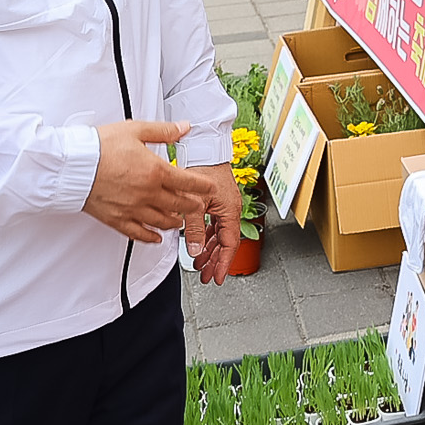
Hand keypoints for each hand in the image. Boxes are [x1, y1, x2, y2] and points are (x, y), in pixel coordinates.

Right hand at [83, 121, 209, 242]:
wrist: (74, 165)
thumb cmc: (100, 146)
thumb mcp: (135, 130)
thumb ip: (163, 131)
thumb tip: (184, 128)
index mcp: (155, 171)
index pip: (188, 182)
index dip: (202, 186)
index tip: (209, 188)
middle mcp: (147, 193)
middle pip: (178, 204)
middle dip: (192, 206)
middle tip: (199, 206)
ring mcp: (132, 209)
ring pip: (161, 221)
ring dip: (174, 222)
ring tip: (180, 221)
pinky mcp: (116, 219)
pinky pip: (138, 233)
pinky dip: (150, 237)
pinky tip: (156, 238)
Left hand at [180, 162, 243, 284]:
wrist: (203, 147)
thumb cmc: (203, 167)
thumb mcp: (195, 203)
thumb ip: (194, 228)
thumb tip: (194, 251)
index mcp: (230, 210)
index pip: (230, 244)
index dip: (223, 263)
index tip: (217, 277)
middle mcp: (230, 209)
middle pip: (225, 242)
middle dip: (216, 261)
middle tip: (207, 275)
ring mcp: (224, 205)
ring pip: (219, 234)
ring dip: (210, 250)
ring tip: (200, 263)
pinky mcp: (217, 201)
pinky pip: (215, 224)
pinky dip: (207, 236)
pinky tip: (200, 242)